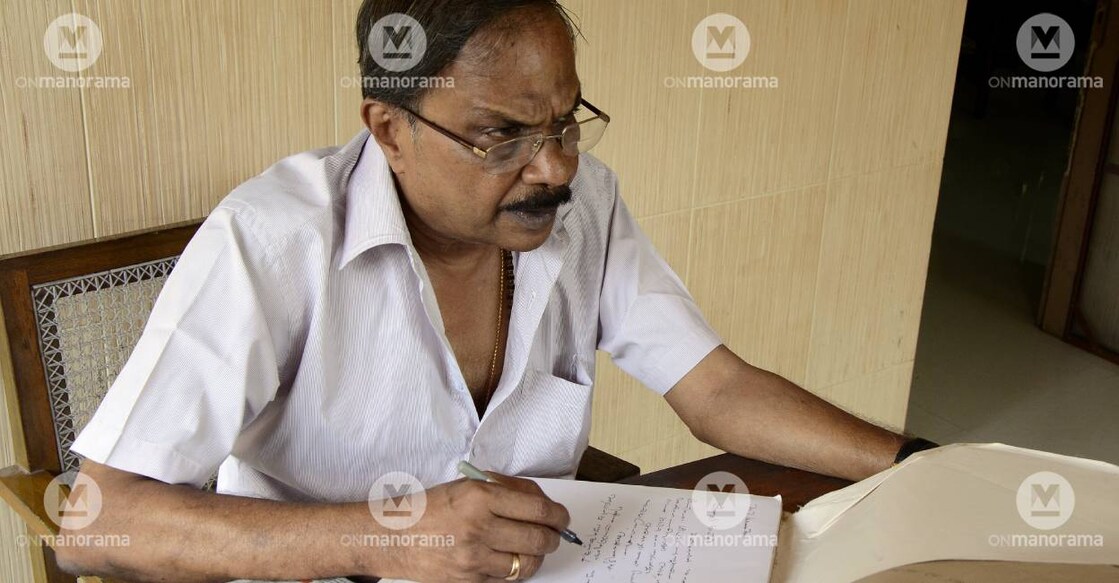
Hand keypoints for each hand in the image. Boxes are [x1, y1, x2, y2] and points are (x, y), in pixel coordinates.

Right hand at [369, 473, 571, 581]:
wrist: (391, 537)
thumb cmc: (430, 508)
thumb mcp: (467, 486)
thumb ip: (505, 490)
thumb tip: (542, 503)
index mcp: (480, 497)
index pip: (538, 509)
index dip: (558, 516)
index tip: (562, 518)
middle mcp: (478, 527)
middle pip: (538, 539)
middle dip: (552, 538)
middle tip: (553, 535)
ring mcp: (472, 558)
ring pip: (526, 564)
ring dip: (536, 557)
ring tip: (533, 549)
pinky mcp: (467, 581)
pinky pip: (505, 579)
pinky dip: (512, 570)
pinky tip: (507, 559)